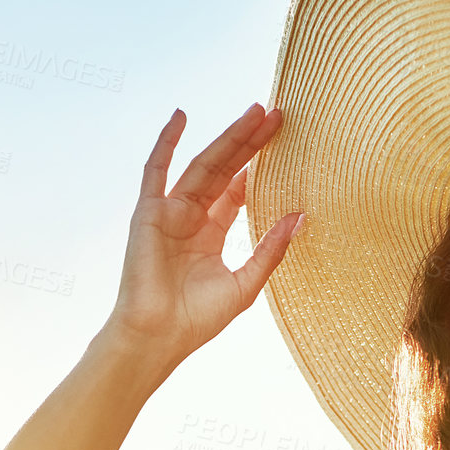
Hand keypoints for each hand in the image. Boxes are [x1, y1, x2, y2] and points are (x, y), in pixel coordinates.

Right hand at [106, 103, 303, 366]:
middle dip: (249, 143)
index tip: (283, 140)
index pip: (237, 190)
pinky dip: (165, 143)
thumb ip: (271, 249)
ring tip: (253, 112)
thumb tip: (301, 216)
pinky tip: (181, 117)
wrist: (158, 337)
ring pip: (202, 165)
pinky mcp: (148, 213)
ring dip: (226, 138)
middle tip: (275, 114)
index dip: (258, 165)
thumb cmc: (197, 320)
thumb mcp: (246, 282)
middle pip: (224, 170)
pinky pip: (155, 170)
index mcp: (211, 234)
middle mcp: (190, 218)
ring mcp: (168, 213)